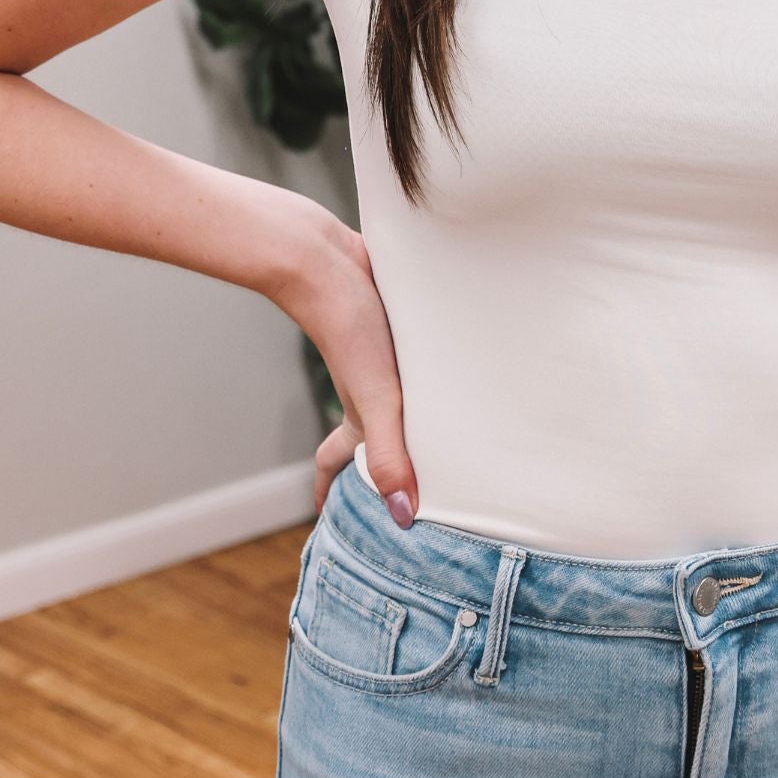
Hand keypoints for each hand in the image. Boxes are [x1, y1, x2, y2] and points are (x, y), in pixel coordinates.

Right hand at [269, 221, 417, 528]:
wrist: (326, 261)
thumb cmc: (349, 329)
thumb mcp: (377, 398)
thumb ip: (389, 454)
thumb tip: (402, 516)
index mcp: (361, 414)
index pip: (338, 461)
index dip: (332, 490)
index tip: (326, 515)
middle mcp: (368, 390)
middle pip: (369, 434)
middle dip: (377, 460)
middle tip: (402, 482)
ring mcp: (379, 358)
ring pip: (393, 397)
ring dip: (408, 415)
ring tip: (441, 429)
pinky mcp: (394, 326)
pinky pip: (409, 362)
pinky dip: (422, 372)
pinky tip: (452, 364)